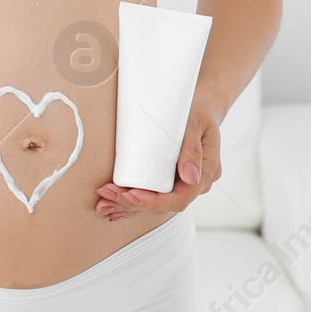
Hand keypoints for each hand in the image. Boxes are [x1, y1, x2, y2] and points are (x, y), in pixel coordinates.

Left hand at [95, 85, 222, 219]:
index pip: (180, 199)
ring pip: (155, 202)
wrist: (203, 105)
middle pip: (162, 204)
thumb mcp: (196, 124)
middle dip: (133, 203)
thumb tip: (190, 177)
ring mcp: (183, 182)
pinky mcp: (171, 177)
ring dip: (128, 205)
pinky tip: (115, 206)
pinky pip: (152, 194)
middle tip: (108, 195)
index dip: (154, 201)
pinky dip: (133, 201)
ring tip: (104, 203)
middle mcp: (195, 183)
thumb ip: (193, 149)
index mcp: (206, 173)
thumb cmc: (200, 111)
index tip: (133, 195)